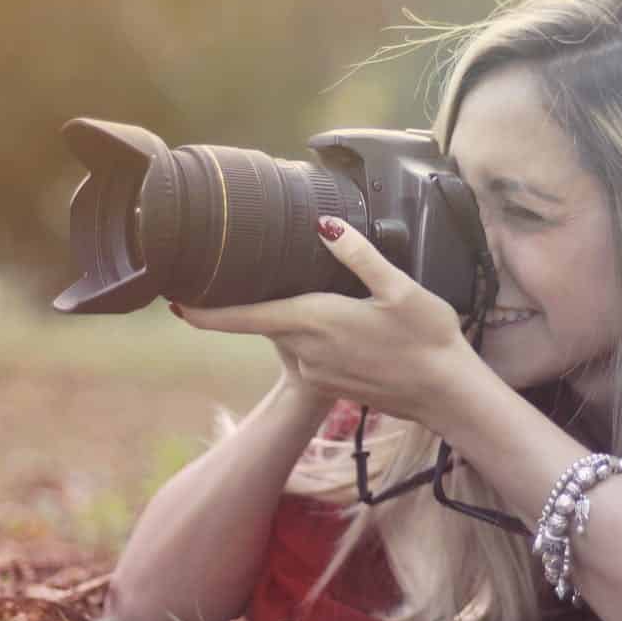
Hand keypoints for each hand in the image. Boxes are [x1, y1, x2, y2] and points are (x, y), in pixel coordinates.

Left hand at [171, 218, 479, 427]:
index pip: (243, 317)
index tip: (174, 304)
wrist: (446, 394)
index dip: (203, 313)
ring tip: (328, 300)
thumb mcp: (399, 288)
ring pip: (291, 338)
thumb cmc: (427, 339)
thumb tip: (324, 226)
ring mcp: (317, 373)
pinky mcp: (330, 385)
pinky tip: (345, 327)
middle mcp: (307, 352)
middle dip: (258, 303)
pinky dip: (314, 338)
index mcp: (314, 322)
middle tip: (262, 274)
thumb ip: (358, 255)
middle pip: (266, 322)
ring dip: (296, 320)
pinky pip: (309, 354)